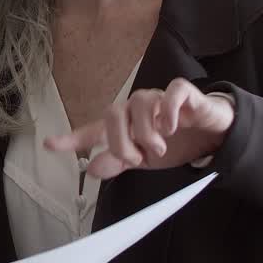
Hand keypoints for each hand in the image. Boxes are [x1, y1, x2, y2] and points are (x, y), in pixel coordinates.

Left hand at [45, 78, 234, 178]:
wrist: (213, 135)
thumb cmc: (174, 143)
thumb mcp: (145, 159)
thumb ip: (119, 162)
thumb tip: (91, 170)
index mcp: (125, 126)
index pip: (93, 131)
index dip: (72, 139)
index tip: (50, 145)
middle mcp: (136, 108)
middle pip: (113, 114)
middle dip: (121, 141)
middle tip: (138, 158)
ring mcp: (159, 98)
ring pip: (139, 103)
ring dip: (146, 131)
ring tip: (159, 147)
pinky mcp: (184, 93)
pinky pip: (171, 92)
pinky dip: (168, 110)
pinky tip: (171, 126)